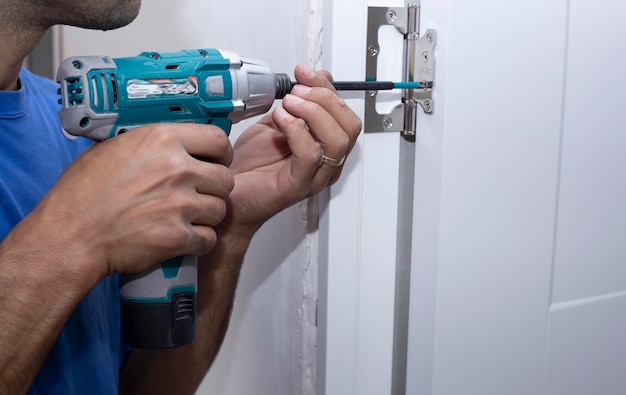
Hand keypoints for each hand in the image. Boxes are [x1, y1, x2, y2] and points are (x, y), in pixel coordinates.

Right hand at [13, 123, 233, 280]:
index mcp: (161, 140)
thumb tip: (169, 143)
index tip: (216, 161)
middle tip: (199, 194)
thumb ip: (149, 144)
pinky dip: (199, 241)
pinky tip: (182, 238)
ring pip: (220, 209)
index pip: (217, 140)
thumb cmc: (81, 195)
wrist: (70, 236)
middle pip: (225, 178)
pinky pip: (209, 238)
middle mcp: (176, 169)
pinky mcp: (178, 236)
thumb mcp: (112, 149)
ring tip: (186, 218)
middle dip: (215, 188)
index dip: (220, 154)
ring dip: (207, 216)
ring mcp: (180, 204)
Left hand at [222, 64, 361, 235]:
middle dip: (324, 98)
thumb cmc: (251, 164)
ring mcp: (315, 176)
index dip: (327, 88)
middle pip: (348, 126)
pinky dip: (297, 130)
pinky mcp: (297, 186)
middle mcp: (327, 163)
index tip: (303, 72)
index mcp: (325, 147)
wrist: (227, 190)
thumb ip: (297, 102)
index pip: (344, 113)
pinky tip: (280, 119)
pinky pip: (310, 155)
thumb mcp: (277, 121)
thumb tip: (312, 77)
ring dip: (313, 113)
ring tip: (287, 104)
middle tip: (296, 91)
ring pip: (336, 141)